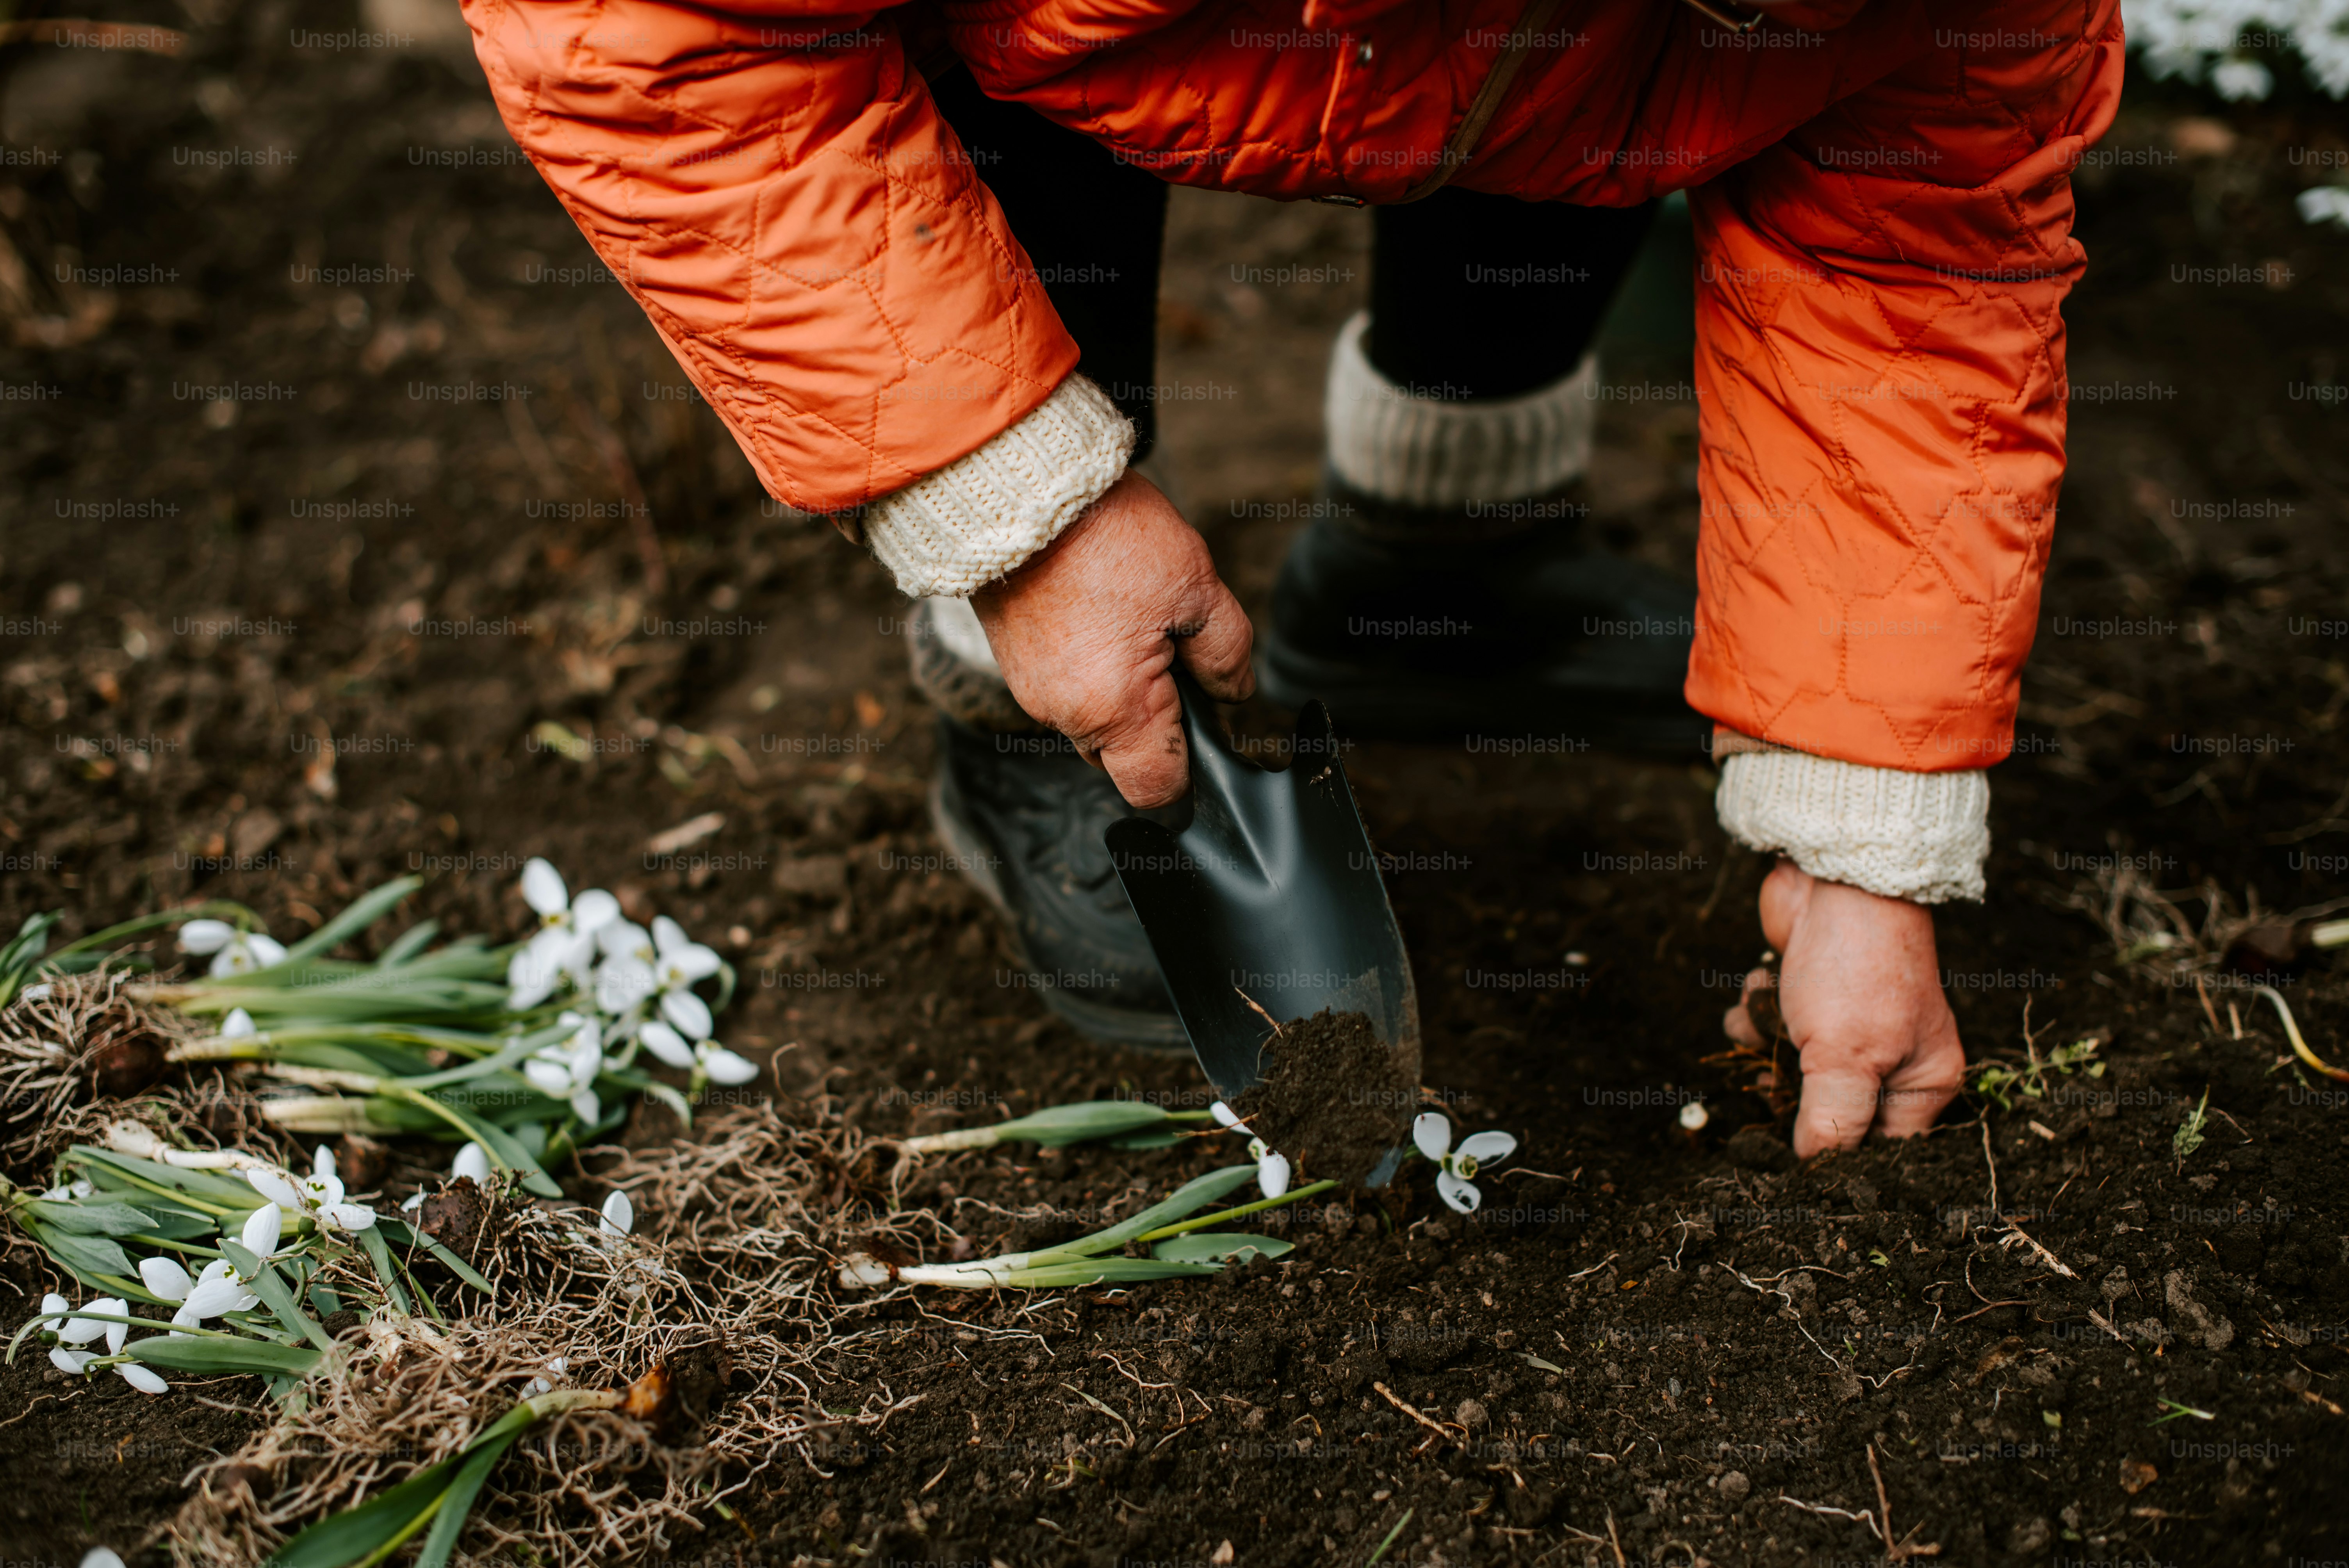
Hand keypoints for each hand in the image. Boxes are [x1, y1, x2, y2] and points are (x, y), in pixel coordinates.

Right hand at [970, 470, 1253, 807]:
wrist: (1020, 489)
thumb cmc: (1107, 535)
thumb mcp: (1196, 588)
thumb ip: (1227, 654)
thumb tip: (1234, 693)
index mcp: (1115, 708)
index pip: (1157, 790)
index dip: (1189, 772)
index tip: (1205, 729)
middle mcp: (1065, 714)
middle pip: (1122, 759)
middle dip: (1155, 727)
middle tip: (1175, 657)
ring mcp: (1033, 691)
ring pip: (1093, 723)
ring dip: (1121, 695)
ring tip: (1135, 626)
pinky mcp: (1014, 664)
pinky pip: (1064, 691)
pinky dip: (1089, 671)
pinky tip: (1101, 617)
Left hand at [1723, 859, 1963, 1156]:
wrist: (1831, 878)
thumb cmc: (1856, 967)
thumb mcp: (1847, 1059)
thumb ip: (1832, 1121)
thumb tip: (1816, 1169)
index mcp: (1925, 1081)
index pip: (1883, 1150)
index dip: (1840, 1157)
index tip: (1796, 1158)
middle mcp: (1893, 1056)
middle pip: (1832, 1111)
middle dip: (1790, 1094)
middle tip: (1768, 1083)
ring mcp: (1849, 1025)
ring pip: (1792, 1068)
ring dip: (1765, 1045)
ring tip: (1768, 1021)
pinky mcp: (1809, 996)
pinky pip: (1773, 1027)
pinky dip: (1758, 1011)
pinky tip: (1760, 988)